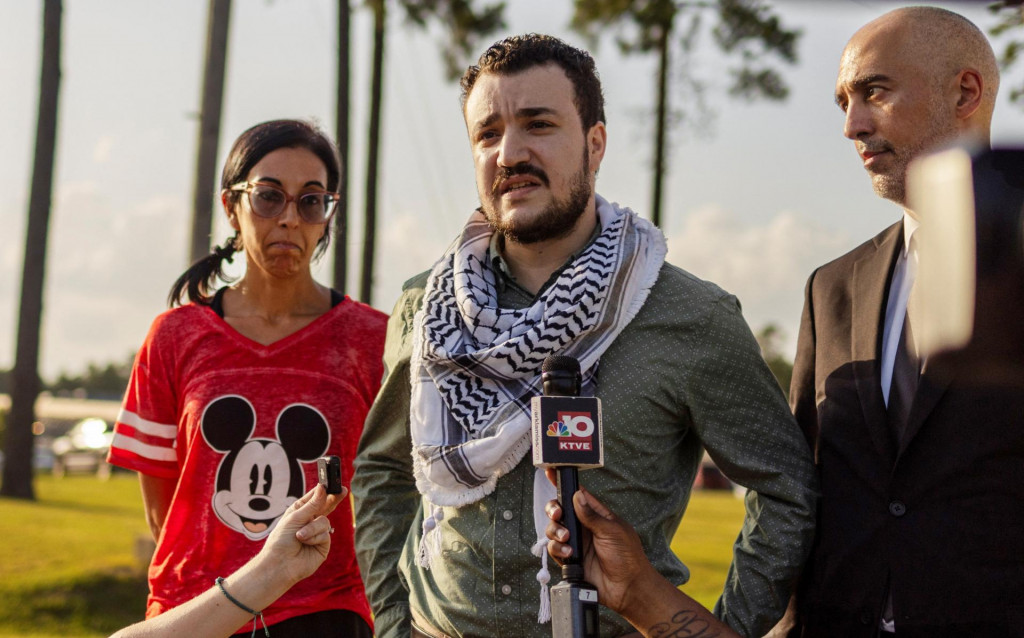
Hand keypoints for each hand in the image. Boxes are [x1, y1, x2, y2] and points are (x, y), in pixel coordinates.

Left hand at [256, 484, 344, 586]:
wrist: (280, 564)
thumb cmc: (281, 541)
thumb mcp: (294, 518)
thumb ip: (312, 504)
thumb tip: (323, 487)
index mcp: (300, 511)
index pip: (315, 497)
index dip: (323, 489)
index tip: (332, 481)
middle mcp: (310, 520)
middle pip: (326, 506)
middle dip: (333, 499)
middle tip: (343, 490)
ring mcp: (317, 533)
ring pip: (325, 521)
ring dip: (312, 528)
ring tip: (300, 536)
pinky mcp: (323, 545)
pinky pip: (326, 534)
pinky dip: (315, 537)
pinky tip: (305, 543)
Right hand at [544, 482, 658, 615]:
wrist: (627, 588)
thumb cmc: (627, 556)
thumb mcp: (612, 531)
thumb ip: (592, 515)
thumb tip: (577, 495)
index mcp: (596, 515)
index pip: (578, 495)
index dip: (564, 484)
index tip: (550, 472)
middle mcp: (583, 527)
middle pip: (560, 510)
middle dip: (554, 509)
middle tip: (558, 514)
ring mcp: (576, 543)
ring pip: (554, 529)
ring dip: (555, 531)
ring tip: (567, 538)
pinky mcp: (569, 559)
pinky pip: (554, 549)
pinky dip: (557, 548)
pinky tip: (568, 553)